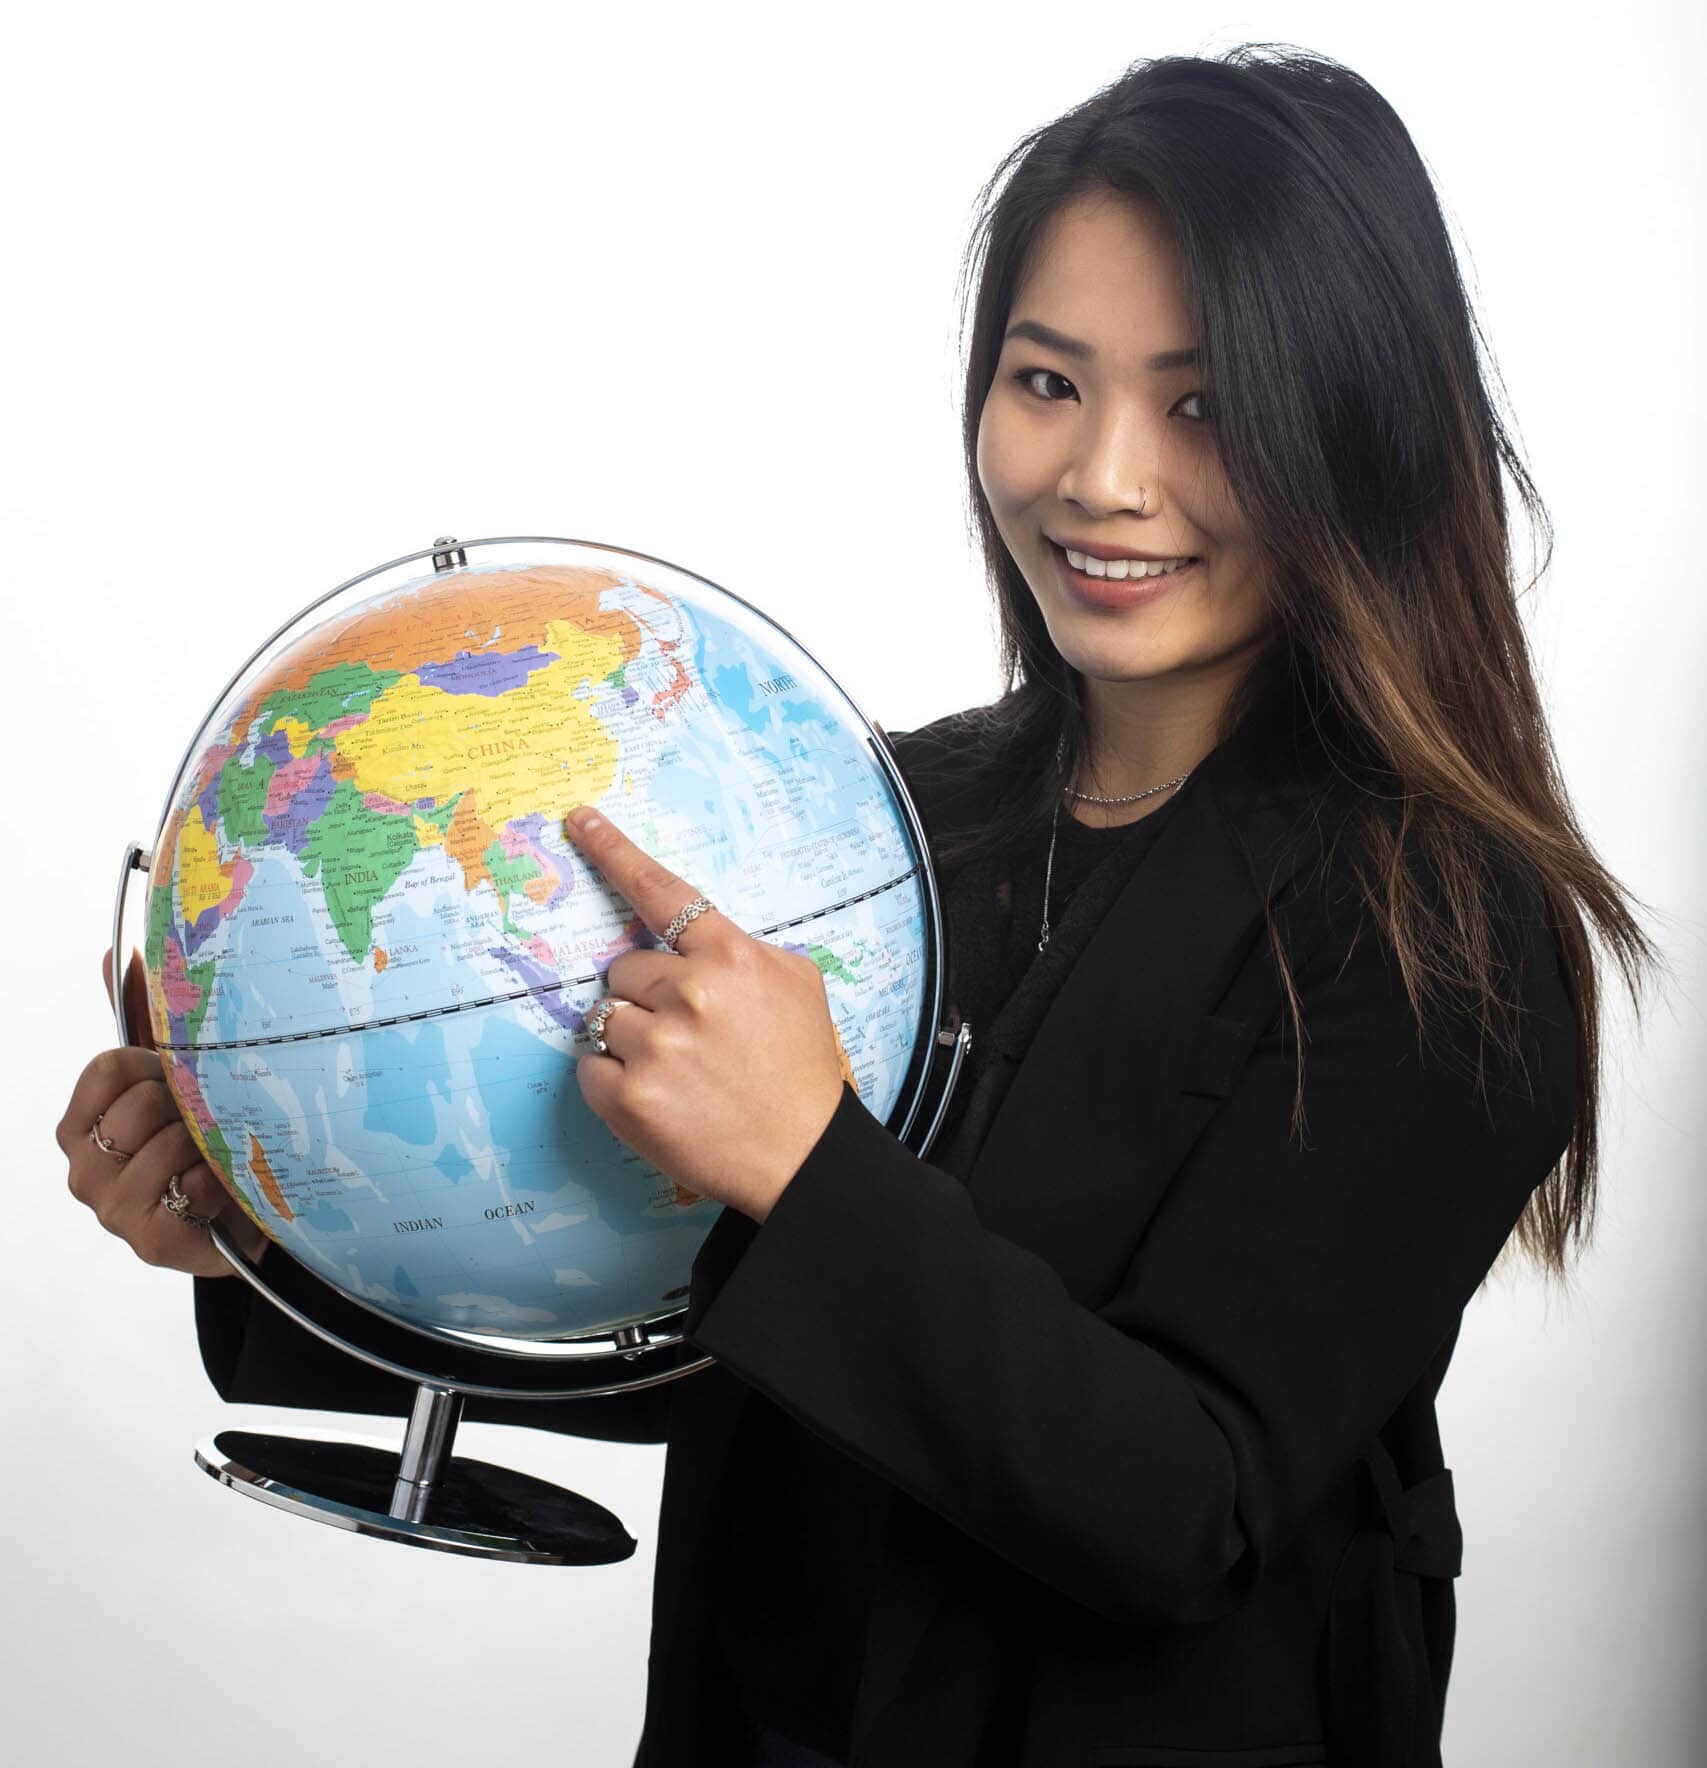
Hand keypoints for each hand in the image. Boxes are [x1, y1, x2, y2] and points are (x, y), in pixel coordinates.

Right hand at [56, 949, 269, 1278]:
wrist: (253, 1210)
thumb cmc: (207, 1136)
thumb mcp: (178, 1073)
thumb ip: (145, 1019)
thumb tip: (116, 953)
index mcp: (81, 1126)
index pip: (106, 1068)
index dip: (153, 1064)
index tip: (177, 1075)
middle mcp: (85, 1169)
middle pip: (138, 1105)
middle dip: (186, 1104)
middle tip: (208, 1119)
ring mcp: (113, 1210)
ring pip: (166, 1146)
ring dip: (207, 1142)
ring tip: (218, 1153)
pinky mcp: (152, 1243)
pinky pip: (190, 1190)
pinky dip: (219, 1181)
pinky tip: (225, 1186)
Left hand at [562, 807, 851, 1222]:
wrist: (803, 1155)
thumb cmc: (800, 1068)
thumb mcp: (797, 983)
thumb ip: (741, 949)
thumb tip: (689, 941)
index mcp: (731, 957)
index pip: (661, 891)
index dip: (614, 851)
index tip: (578, 820)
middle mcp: (690, 993)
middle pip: (624, 968)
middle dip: (646, 994)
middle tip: (686, 1032)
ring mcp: (656, 1046)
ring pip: (604, 1016)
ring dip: (630, 1037)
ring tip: (678, 1068)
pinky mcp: (629, 1097)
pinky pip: (590, 1066)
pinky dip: (614, 1079)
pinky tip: (658, 1094)